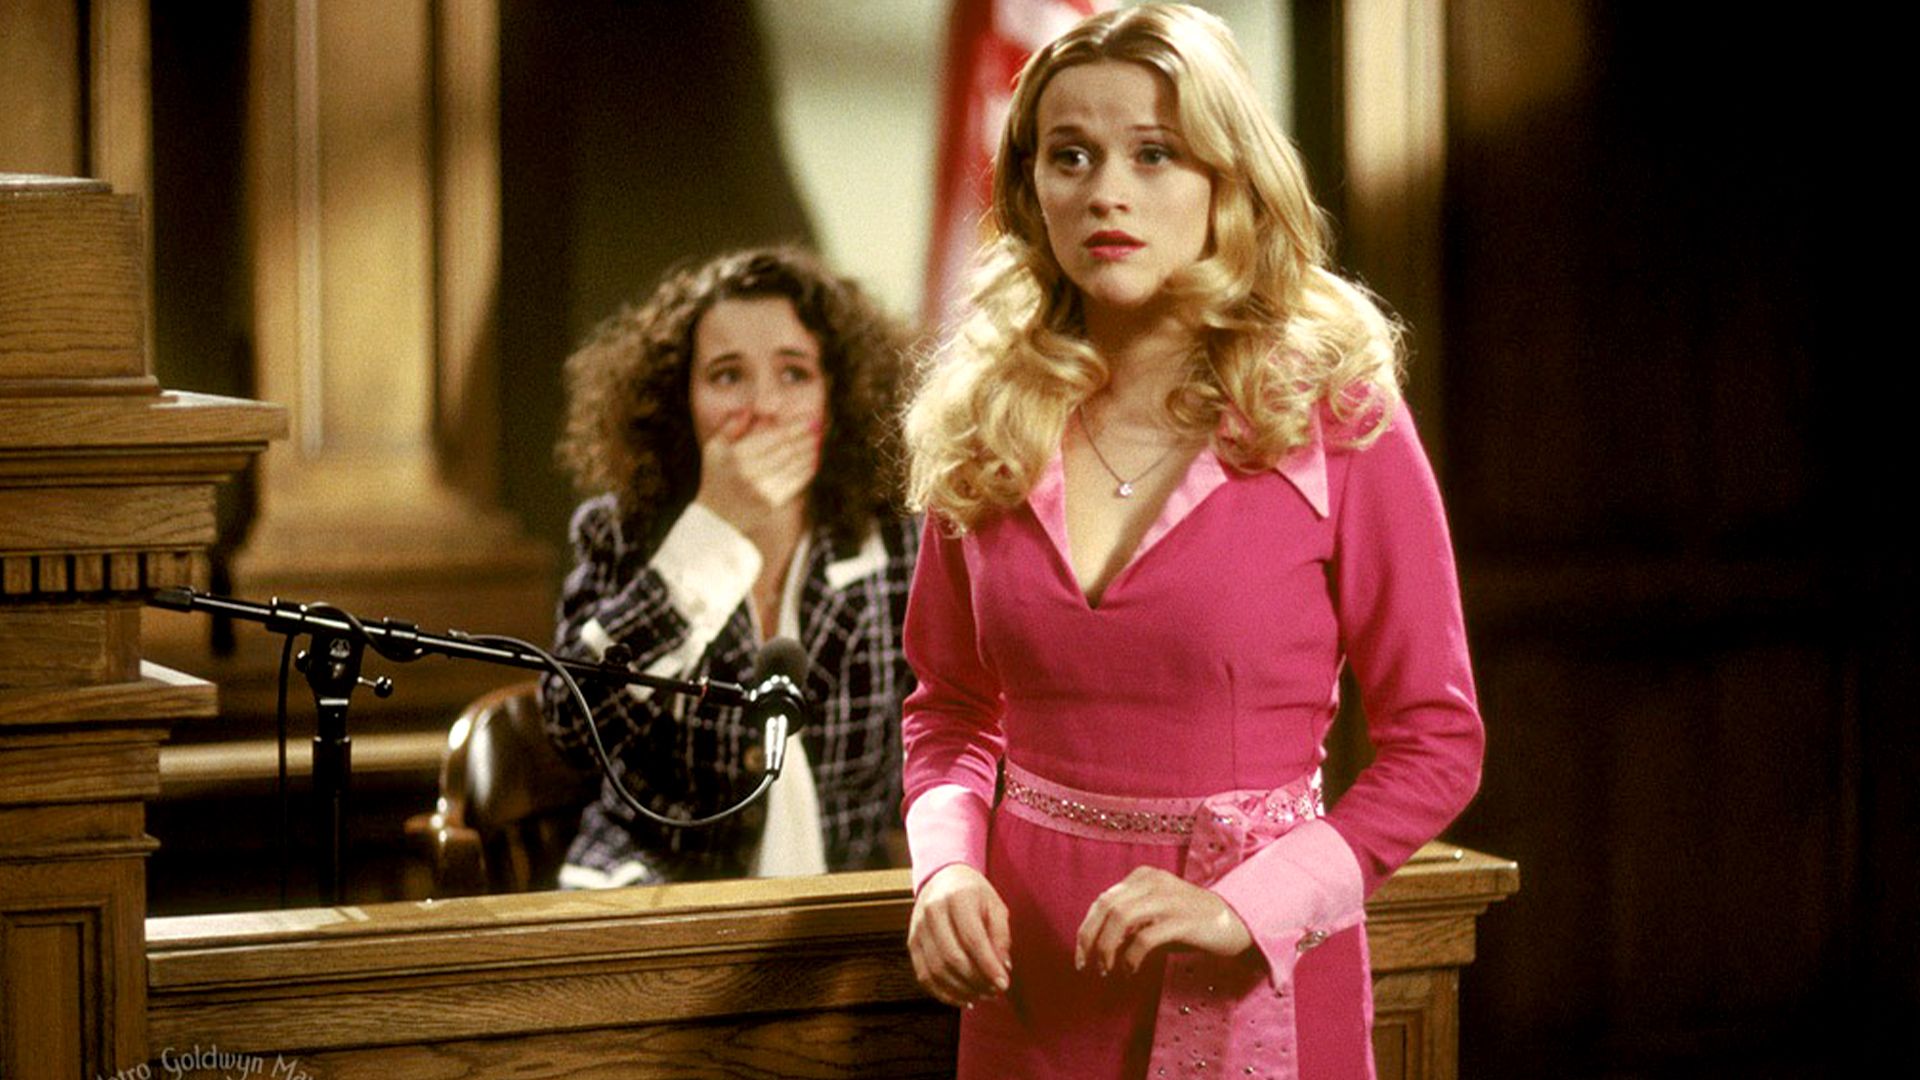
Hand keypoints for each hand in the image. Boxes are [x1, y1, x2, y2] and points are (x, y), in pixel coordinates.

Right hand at [694, 412, 820, 536]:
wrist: (717, 518)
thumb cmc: (717, 477)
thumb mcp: (714, 448)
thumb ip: (731, 426)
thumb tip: (751, 410)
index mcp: (736, 455)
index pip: (773, 437)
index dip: (794, 427)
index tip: (808, 418)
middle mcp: (750, 472)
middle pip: (786, 449)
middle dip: (806, 436)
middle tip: (818, 426)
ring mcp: (763, 489)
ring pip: (794, 465)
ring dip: (810, 451)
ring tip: (819, 440)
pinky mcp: (772, 503)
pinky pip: (795, 483)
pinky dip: (806, 470)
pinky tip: (813, 460)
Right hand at [908, 864, 1011, 1007]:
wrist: (942, 879)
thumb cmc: (974, 894)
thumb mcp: (996, 906)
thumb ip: (1001, 936)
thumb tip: (1002, 968)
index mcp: (957, 898)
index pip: (972, 939)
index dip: (988, 965)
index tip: (1004, 983)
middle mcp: (932, 912)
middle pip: (952, 957)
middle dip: (976, 981)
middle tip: (994, 991)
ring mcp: (918, 929)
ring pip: (937, 971)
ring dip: (962, 990)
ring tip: (982, 995)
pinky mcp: (912, 944)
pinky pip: (924, 976)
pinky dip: (944, 993)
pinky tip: (963, 998)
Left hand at [1075, 865, 1253, 976]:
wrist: (1238, 923)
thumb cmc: (1192, 922)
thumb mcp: (1156, 914)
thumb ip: (1129, 922)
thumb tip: (1097, 944)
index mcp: (1143, 877)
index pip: (1102, 900)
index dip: (1085, 929)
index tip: (1081, 955)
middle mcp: (1153, 882)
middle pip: (1106, 907)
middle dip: (1090, 939)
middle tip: (1087, 966)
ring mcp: (1168, 899)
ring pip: (1120, 920)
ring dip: (1107, 948)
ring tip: (1107, 970)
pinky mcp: (1182, 920)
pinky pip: (1145, 938)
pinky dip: (1131, 957)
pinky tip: (1131, 970)